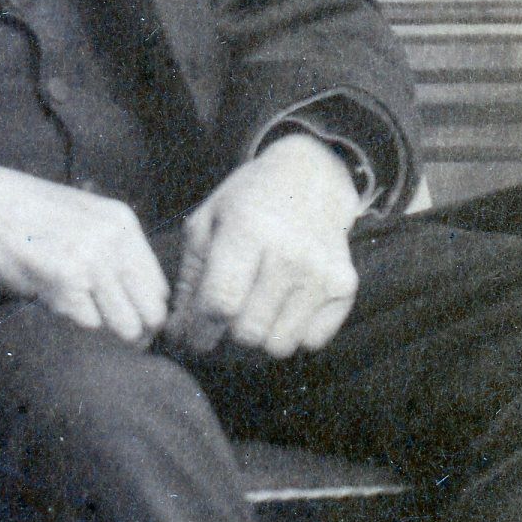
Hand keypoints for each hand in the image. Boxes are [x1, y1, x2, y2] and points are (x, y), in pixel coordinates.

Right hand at [0, 139, 168, 342]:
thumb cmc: (8, 210)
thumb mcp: (73, 217)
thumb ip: (104, 250)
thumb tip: (124, 302)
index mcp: (121, 222)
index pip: (160, 289)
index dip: (140, 313)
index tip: (115, 324)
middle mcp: (114, 239)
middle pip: (152, 314)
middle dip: (129, 332)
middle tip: (96, 334)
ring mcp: (91, 258)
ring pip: (126, 326)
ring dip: (99, 332)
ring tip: (67, 315)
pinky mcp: (62, 279)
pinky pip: (87, 326)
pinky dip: (68, 326)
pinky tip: (45, 305)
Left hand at [167, 133, 359, 358]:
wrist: (312, 177)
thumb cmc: (248, 202)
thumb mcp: (207, 223)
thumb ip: (190, 278)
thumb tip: (176, 333)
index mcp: (248, 231)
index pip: (220, 303)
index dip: (199, 332)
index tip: (192, 339)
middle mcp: (290, 253)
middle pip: (249, 331)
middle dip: (226, 339)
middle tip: (221, 326)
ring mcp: (322, 272)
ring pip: (280, 345)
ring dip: (259, 340)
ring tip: (251, 314)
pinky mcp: (345, 287)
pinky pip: (311, 341)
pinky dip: (293, 334)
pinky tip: (282, 308)